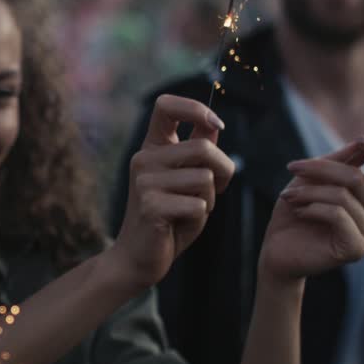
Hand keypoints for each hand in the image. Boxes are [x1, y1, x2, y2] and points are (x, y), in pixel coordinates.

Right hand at [115, 94, 233, 289]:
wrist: (139, 257)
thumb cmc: (168, 219)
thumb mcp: (186, 181)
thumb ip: (197, 154)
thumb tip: (213, 126)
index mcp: (152, 148)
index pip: (166, 105)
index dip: (196, 108)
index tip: (216, 125)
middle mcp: (144, 159)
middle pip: (203, 148)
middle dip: (224, 170)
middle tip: (217, 190)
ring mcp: (144, 182)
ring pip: (205, 178)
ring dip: (210, 199)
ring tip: (190, 211)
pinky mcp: (151, 205)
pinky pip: (198, 204)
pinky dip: (199, 217)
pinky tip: (179, 224)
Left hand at [260, 135, 363, 281]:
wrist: (278, 246)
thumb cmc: (298, 207)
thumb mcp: (317, 175)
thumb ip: (345, 157)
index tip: (362, 140)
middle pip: (357, 177)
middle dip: (319, 169)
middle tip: (293, 167)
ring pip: (343, 196)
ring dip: (308, 191)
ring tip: (290, 196)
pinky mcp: (357, 248)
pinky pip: (338, 215)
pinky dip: (312, 208)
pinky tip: (300, 212)